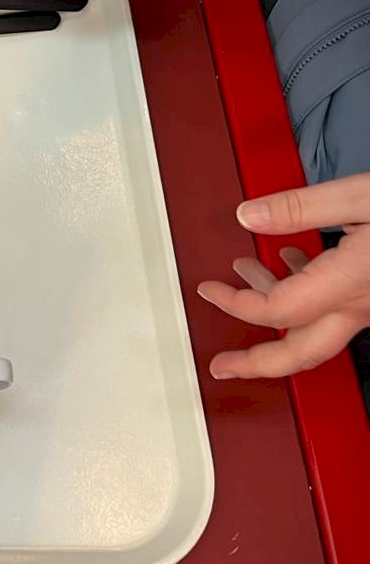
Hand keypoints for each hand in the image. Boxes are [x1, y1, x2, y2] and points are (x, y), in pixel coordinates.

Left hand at [198, 176, 369, 378]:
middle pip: (302, 353)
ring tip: (243, 274)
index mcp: (349, 282)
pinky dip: (305, 288)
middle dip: (257, 363)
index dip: (236, 304)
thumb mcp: (362, 196)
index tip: (209, 290)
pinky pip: (337, 306)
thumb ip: (301, 206)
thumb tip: (248, 215)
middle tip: (223, 367)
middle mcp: (362, 304)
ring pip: (319, 328)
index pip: (278, 311)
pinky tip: (292, 257)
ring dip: (276, 308)